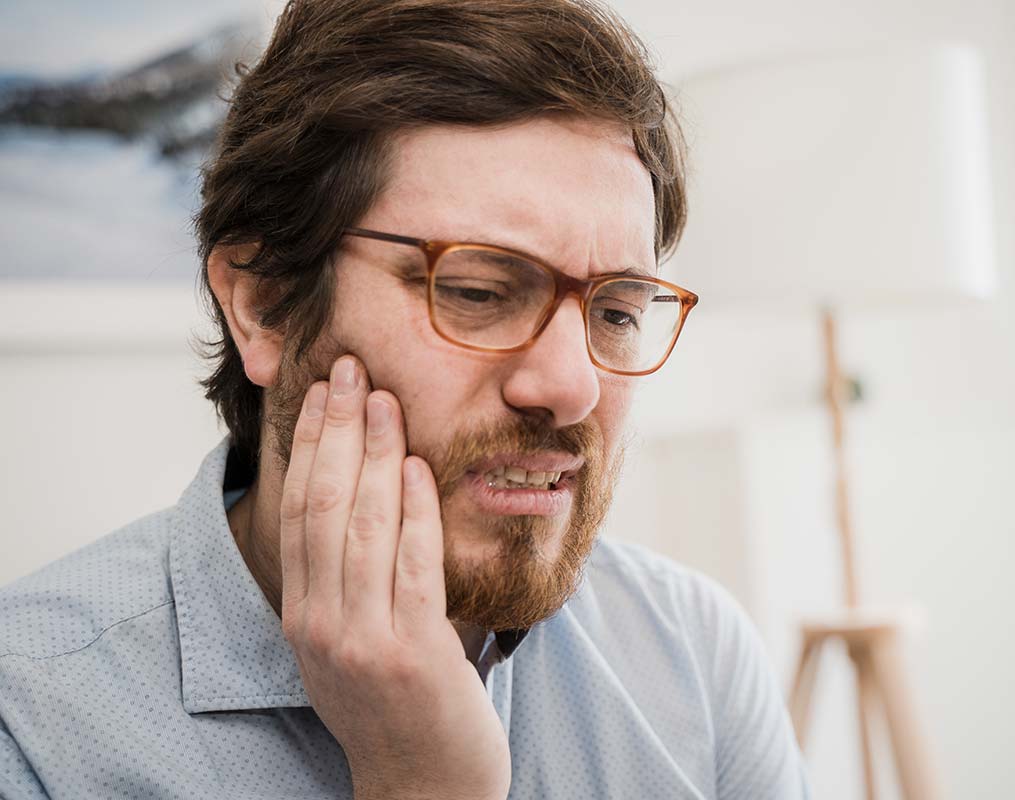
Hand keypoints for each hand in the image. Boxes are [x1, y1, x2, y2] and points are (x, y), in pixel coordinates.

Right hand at [278, 354, 510, 799]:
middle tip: (352, 371)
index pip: (298, 512)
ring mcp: (363, 640)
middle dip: (337, 431)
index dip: (310, 447)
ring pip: (364, 526)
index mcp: (302, 615)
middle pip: (324, 506)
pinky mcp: (413, 652)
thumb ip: (347, 581)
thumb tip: (368, 496)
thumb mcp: (351, 642)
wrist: (423, 787)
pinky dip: (416, 510)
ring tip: (386, 401)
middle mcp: (320, 624)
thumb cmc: (396, 707)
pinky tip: (420, 467)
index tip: (323, 393)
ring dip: (376, 455)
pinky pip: (412, 565)